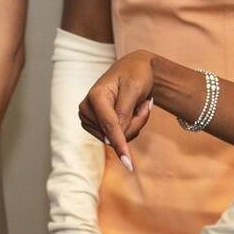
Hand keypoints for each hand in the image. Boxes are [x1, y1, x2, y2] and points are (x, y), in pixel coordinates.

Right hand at [78, 51, 158, 172]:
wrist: (133, 70)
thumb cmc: (135, 75)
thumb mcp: (134, 89)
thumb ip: (123, 113)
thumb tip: (110, 139)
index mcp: (95, 96)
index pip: (110, 126)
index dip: (120, 145)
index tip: (128, 164)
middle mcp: (87, 108)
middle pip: (118, 134)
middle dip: (137, 122)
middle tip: (146, 103)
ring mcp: (88, 119)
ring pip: (118, 138)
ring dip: (134, 124)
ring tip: (137, 104)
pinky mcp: (94, 126)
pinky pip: (116, 138)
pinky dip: (129, 127)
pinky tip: (130, 111)